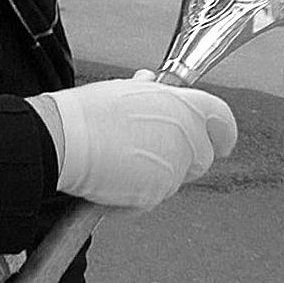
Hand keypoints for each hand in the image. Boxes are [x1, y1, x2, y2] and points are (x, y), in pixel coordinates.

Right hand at [33, 76, 237, 208]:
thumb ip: (150, 92)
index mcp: (183, 104)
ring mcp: (173, 167)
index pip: (222, 119)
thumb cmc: (86, 113)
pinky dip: (135, 194)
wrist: (62, 139)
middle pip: (203, 155)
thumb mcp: (123, 89)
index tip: (221, 141)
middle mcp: (187, 136)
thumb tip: (152, 84)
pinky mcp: (155, 193)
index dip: (222, 132)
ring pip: (175, 179)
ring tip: (119, 162)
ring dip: (155, 175)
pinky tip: (111, 179)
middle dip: (182, 157)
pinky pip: (152, 198)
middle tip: (148, 150)